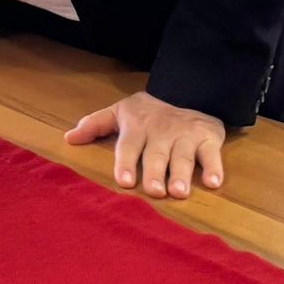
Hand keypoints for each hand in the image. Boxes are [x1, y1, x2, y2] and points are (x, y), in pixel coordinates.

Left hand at [65, 90, 226, 199]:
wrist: (188, 92)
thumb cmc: (148, 112)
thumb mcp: (120, 112)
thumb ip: (95, 125)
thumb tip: (69, 138)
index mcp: (137, 127)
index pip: (129, 145)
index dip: (126, 163)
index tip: (124, 181)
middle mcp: (161, 132)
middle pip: (156, 154)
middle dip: (154, 172)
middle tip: (154, 191)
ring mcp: (186, 135)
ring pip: (183, 157)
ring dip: (181, 174)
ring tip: (178, 192)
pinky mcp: (208, 139)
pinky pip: (212, 155)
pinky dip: (214, 168)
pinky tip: (213, 183)